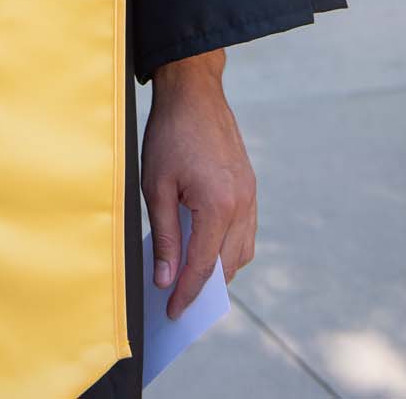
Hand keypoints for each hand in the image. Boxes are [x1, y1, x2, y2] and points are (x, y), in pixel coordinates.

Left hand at [141, 50, 256, 319]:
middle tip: (179, 301)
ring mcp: (250, 195)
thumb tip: (165, 279)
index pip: (202, 266)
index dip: (186, 294)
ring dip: (220, 269)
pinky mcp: (249, 185)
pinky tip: (208, 247)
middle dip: (205, 287)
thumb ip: (165, 237)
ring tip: (192, 279)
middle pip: (228, 264)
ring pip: (242, 250)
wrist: (194, 92)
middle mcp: (241, 204)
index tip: (172, 313)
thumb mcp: (155, 186)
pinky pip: (245, 230)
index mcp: (218, 206)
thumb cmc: (169, 134)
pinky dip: (229, 246)